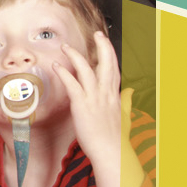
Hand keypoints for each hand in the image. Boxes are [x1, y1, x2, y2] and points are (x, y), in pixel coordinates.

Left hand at [55, 33, 122, 186]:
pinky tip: (57, 65)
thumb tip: (129, 95)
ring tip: (65, 46)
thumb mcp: (123, 117)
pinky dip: (64, 72)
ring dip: (75, 55)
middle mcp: (106, 94)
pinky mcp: (82, 105)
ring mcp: (94, 98)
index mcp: (114, 97)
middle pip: (107, 64)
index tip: (105, 43)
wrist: (111, 153)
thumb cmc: (114, 139)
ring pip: (87, 70)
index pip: (114, 70)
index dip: (110, 55)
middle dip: (103, 47)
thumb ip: (124, 104)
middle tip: (97, 33)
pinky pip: (72, 84)